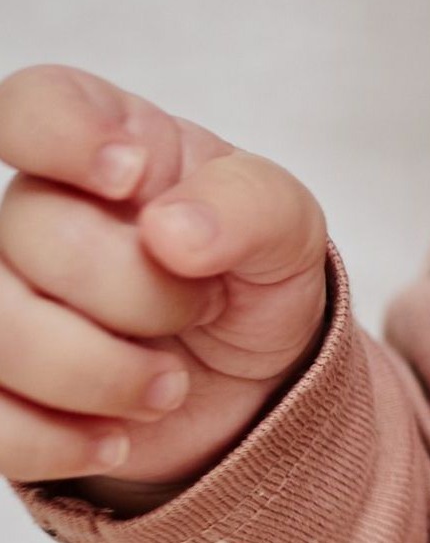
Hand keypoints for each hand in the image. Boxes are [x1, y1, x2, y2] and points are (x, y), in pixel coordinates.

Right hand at [0, 65, 330, 494]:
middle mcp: (35, 213)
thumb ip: (248, 207)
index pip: (33, 103)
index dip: (61, 133)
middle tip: (202, 311)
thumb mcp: (288, 233)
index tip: (131, 176)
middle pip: (24, 229)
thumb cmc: (251, 278)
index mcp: (110, 146)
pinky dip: (53, 439)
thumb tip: (171, 227)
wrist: (247, 384)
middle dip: (132, 290)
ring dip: (94, 372)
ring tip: (169, 387)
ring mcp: (1, 297)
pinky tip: (116, 436)